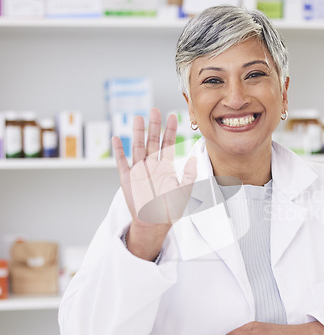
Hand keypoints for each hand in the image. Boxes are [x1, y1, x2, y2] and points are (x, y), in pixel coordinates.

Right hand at [112, 108, 196, 260]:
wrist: (155, 224)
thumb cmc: (170, 210)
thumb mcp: (184, 191)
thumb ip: (190, 175)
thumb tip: (194, 158)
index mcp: (166, 168)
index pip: (168, 144)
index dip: (170, 130)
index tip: (172, 116)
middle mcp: (152, 166)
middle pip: (152, 141)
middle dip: (154, 126)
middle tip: (155, 110)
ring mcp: (139, 170)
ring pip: (138, 147)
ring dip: (138, 133)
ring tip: (138, 118)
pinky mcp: (127, 178)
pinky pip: (122, 162)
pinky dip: (119, 150)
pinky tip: (117, 137)